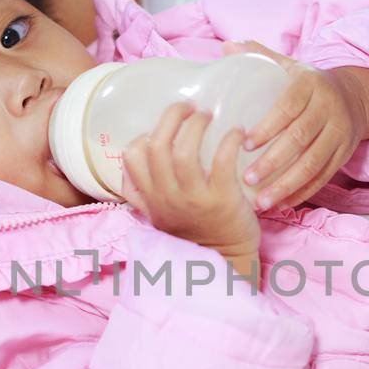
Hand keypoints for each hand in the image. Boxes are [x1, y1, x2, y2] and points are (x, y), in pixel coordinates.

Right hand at [120, 101, 260, 279]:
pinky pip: (221, 161)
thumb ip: (143, 191)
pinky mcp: (222, 200)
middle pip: (157, 145)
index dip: (145, 135)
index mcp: (151, 198)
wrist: (226, 260)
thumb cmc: (196, 232)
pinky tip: (237, 132)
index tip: (164, 129)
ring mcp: (194, 199)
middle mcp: (167, 197)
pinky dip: (229, 140)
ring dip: (197, 125)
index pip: (131, 157)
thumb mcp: (159, 215)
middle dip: (171, 117)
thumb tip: (133, 156)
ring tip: (208, 115)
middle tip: (188, 107)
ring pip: (185, 151)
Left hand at [222, 40, 368, 211]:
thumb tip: (227, 46)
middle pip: (300, 139)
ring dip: (286, 185)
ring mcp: (340, 133)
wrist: (355, 97)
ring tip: (261, 201)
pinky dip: (302, 193)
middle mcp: (329, 108)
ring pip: (313, 164)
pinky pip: (323, 177)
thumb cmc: (308, 84)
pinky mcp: (344, 154)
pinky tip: (280, 204)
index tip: (245, 144)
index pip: (289, 107)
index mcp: (311, 84)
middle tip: (246, 179)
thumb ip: (260, 56)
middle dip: (273, 162)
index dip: (268, 126)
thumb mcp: (290, 65)